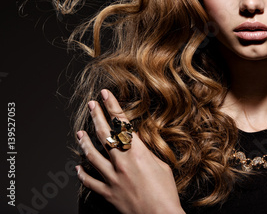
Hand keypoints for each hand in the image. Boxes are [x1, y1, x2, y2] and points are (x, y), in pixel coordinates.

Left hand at [76, 89, 184, 213]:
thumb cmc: (166, 192)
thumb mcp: (161, 165)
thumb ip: (146, 152)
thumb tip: (137, 144)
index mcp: (137, 153)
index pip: (122, 124)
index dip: (113, 107)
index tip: (106, 95)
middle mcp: (121, 163)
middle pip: (105, 135)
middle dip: (97, 117)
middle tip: (91, 105)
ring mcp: (112, 178)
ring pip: (92, 156)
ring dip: (85, 142)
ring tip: (79, 133)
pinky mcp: (107, 193)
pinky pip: (89, 181)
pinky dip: (83, 173)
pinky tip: (78, 167)